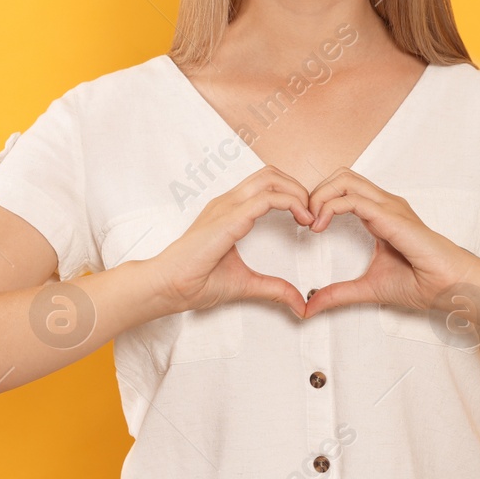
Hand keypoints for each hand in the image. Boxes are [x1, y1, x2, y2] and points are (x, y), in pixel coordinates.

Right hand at [143, 166, 313, 318]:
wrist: (167, 286)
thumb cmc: (194, 282)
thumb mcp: (245, 284)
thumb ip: (274, 289)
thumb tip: (300, 304)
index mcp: (229, 211)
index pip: (265, 185)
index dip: (291, 195)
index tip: (307, 220)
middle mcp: (228, 202)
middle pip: (270, 174)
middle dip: (298, 188)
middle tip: (312, 214)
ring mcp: (227, 206)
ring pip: (270, 178)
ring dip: (297, 192)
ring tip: (309, 215)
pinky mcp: (228, 217)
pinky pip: (266, 198)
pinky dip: (291, 203)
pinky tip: (302, 220)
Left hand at [299, 168, 479, 327]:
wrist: (451, 287)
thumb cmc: (422, 283)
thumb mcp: (367, 289)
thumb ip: (338, 294)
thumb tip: (309, 306)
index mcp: (379, 214)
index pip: (343, 189)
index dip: (319, 201)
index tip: (305, 227)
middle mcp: (383, 204)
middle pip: (340, 175)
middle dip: (315, 192)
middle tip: (303, 220)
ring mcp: (389, 206)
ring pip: (343, 179)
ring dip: (319, 196)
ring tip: (310, 223)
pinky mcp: (392, 216)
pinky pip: (353, 199)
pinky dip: (329, 207)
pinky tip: (319, 227)